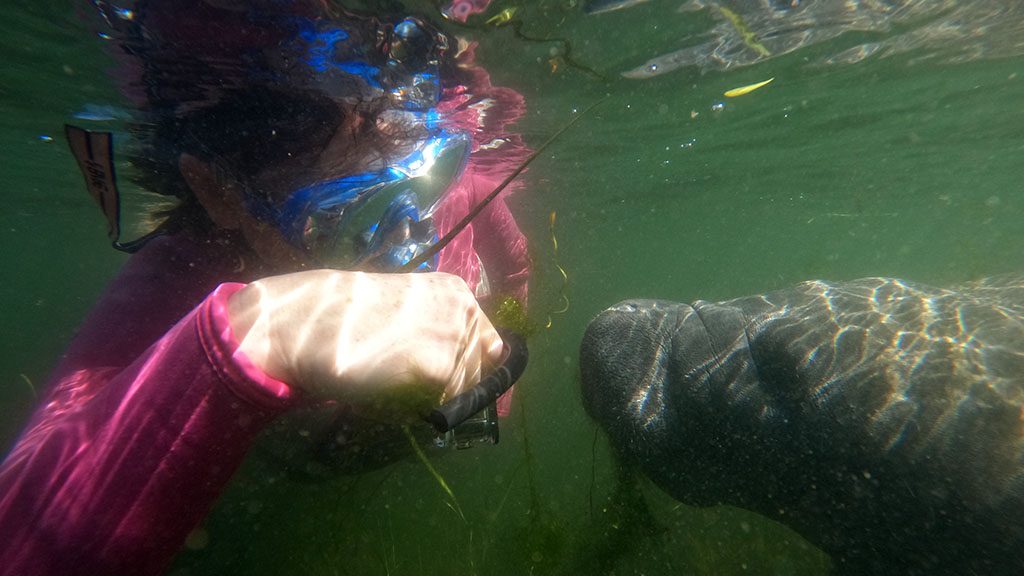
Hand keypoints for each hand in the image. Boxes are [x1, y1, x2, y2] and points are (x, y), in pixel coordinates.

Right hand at [228, 270, 503, 419]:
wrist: (306, 323)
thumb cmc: (347, 317)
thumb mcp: (406, 308)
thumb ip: (440, 327)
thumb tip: (473, 363)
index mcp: (457, 291)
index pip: (491, 345)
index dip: (468, 366)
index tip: (437, 373)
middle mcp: (464, 310)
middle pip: (483, 371)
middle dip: (453, 383)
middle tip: (407, 376)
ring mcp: (455, 339)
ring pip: (464, 391)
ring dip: (435, 397)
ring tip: (393, 380)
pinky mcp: (439, 369)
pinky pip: (443, 405)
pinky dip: (418, 407)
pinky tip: (387, 388)